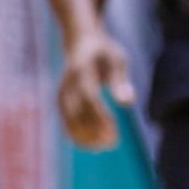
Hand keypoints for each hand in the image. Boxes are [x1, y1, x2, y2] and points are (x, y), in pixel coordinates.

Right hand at [56, 31, 137, 151]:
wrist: (81, 42)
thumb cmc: (104, 52)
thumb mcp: (117, 59)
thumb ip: (120, 81)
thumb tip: (127, 103)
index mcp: (81, 70)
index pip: (89, 98)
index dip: (100, 117)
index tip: (114, 133)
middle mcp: (67, 84)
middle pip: (77, 113)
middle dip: (94, 131)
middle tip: (113, 142)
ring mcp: (61, 93)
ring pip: (69, 121)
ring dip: (85, 137)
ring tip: (105, 146)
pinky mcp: (61, 101)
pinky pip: (65, 122)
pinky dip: (77, 136)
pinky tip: (93, 145)